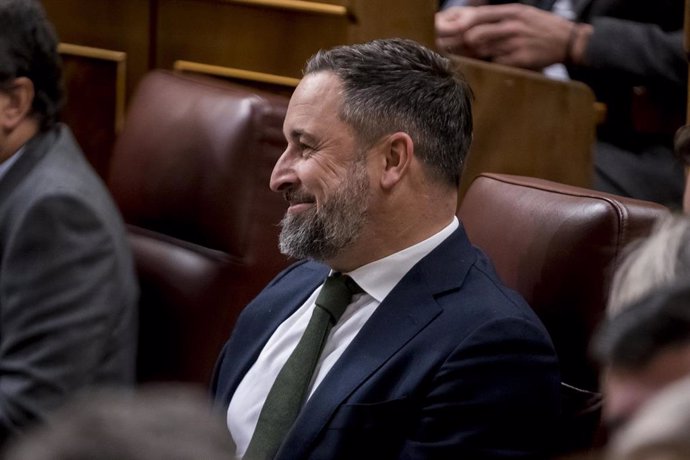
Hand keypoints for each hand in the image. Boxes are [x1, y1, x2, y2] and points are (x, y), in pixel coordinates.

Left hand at [438, 4, 574, 69]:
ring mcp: (515, 43)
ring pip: (484, 50)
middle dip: (465, 42)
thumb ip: (500, 16)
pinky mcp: (519, 59)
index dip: (462, 23)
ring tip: (480, 53)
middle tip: (459, 47)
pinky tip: (499, 61)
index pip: (479, 16)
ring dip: (479, 53)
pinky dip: (495, 63)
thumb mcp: (523, 13)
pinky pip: (497, 63)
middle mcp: (512, 26)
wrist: (567, 41)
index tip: (450, 29)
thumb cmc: (541, 27)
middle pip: (476, 35)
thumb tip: (474, 21)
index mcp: (512, 12)